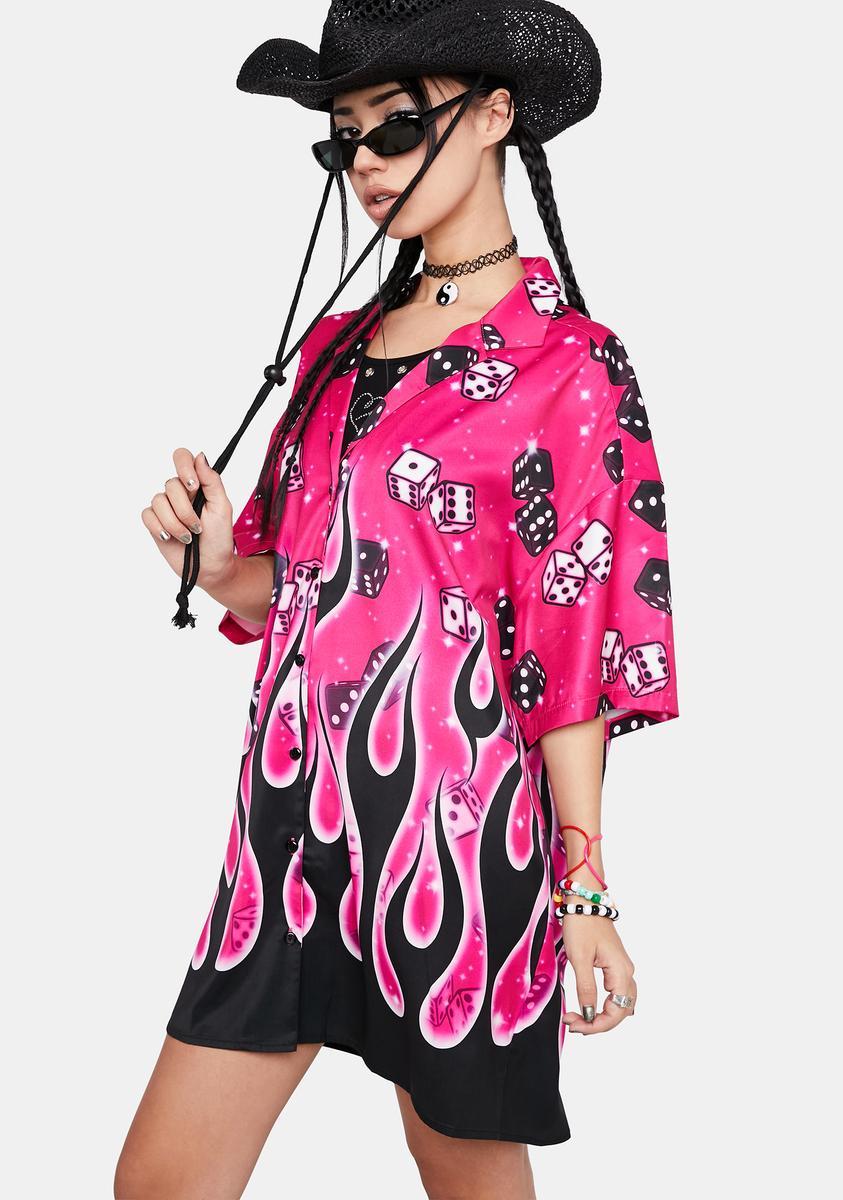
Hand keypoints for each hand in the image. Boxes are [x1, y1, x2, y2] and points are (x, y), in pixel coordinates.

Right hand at [141, 448, 234, 587]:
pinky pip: (147, 515)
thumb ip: (212, 481)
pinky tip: (170, 537)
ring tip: (188, 536)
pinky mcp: (154, 522)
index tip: (193, 486)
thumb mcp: (222, 507)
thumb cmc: (219, 537)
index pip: (182, 457)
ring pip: (158, 501)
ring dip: (175, 523)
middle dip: (185, 510)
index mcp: (196, 484)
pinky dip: (160, 527)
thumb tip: (200, 456)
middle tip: (198, 526)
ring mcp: (165, 507)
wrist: (210, 566)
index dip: (184, 467)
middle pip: (170, 484)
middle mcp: (178, 493)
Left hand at [560, 915, 636, 1034]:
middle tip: (572, 1023)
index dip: (596, 1025)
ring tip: (578, 1019)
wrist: (584, 900)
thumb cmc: (581, 924)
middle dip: (597, 1023)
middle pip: (620, 1011)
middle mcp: (626, 972)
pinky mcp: (614, 965)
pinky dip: (603, 1004)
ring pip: (619, 1003)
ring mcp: (622, 968)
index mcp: (621, 972)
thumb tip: (589, 1014)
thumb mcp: (579, 958)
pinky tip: (589, 1008)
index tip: (574, 1024)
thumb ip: (586, 988)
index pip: (615, 1012)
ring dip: (601, 1015)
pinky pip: (615, 993)